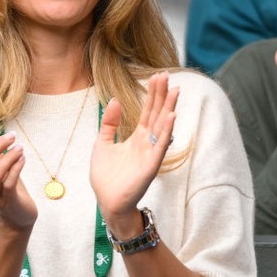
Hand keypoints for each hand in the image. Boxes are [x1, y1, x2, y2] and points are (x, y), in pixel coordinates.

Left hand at [90, 72, 177, 237]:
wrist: (107, 202)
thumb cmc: (106, 177)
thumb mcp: (102, 144)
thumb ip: (109, 123)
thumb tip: (115, 100)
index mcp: (137, 138)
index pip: (148, 111)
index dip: (153, 94)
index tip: (158, 76)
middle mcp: (147, 143)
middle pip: (157, 114)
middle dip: (162, 95)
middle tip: (167, 75)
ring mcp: (150, 154)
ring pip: (162, 127)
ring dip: (169, 108)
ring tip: (175, 90)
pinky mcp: (150, 166)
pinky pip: (160, 147)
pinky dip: (166, 131)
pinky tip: (171, 116)